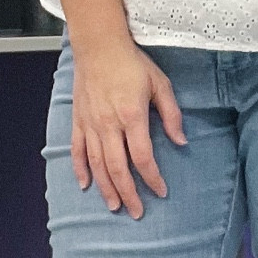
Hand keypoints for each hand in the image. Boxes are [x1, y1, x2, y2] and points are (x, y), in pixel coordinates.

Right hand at [70, 37, 185, 218]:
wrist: (99, 45)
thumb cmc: (132, 63)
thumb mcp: (160, 84)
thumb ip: (171, 115)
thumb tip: (181, 141)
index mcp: (132, 116)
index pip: (142, 157)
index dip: (152, 178)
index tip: (161, 191)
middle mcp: (109, 125)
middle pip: (118, 168)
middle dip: (129, 193)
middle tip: (137, 212)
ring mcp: (90, 124)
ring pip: (97, 164)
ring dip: (106, 188)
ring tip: (114, 206)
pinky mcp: (78, 120)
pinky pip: (77, 150)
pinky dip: (80, 169)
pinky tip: (86, 185)